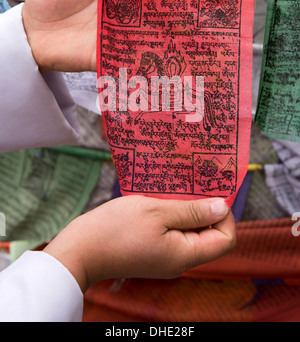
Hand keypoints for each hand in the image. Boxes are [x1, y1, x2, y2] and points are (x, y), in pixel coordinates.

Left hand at [22, 0, 208, 72]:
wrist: (31, 31)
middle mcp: (124, 14)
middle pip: (159, 12)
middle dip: (186, 12)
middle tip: (212, 15)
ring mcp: (117, 36)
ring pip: (152, 36)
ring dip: (174, 39)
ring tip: (201, 41)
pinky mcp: (107, 56)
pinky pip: (132, 60)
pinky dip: (150, 64)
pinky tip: (171, 67)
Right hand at [43, 195, 234, 292]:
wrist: (80, 250)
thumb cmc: (116, 228)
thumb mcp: (157, 211)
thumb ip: (192, 211)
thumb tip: (222, 207)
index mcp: (185, 255)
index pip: (225, 239)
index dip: (224, 215)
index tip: (210, 192)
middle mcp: (180, 260)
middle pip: (209, 235)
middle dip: (204, 208)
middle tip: (191, 184)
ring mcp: (165, 257)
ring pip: (189, 231)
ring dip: (185, 209)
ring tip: (173, 189)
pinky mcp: (153, 251)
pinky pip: (173, 232)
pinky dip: (171, 215)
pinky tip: (160, 198)